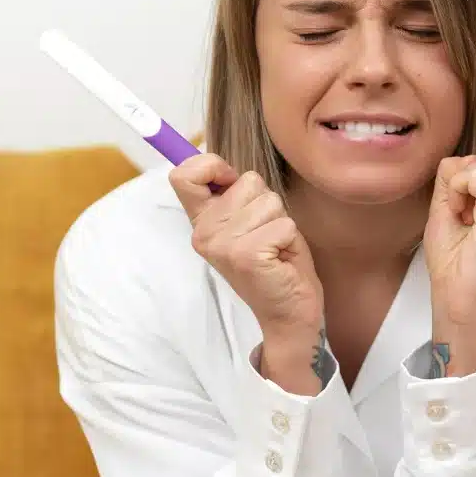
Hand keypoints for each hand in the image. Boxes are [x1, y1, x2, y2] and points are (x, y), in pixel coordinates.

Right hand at [170, 156, 324, 373]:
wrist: (288, 313)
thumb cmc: (275, 262)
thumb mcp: (248, 221)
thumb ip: (233, 194)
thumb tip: (222, 163)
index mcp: (201, 222)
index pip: (184, 174)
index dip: (213, 166)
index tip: (232, 183)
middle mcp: (204, 233)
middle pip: (247, 181)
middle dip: (268, 204)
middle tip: (267, 236)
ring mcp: (223, 245)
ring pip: (269, 201)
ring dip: (281, 222)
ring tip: (275, 248)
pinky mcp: (247, 255)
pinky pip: (284, 223)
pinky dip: (291, 239)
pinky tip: (281, 259)